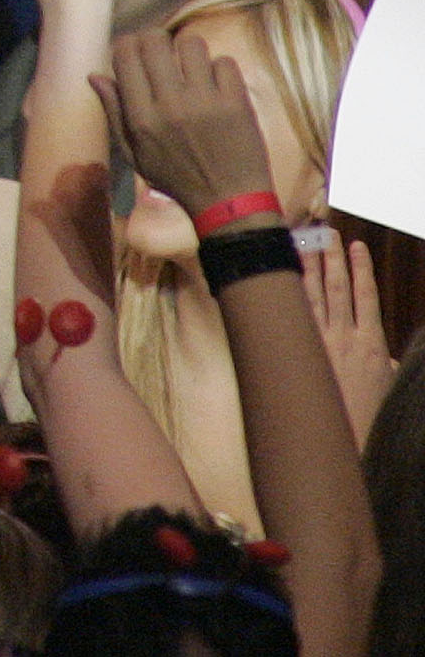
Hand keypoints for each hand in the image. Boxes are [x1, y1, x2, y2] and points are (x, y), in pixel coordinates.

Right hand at [91, 28, 275, 221]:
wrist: (229, 201)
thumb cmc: (176, 179)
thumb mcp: (134, 153)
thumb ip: (114, 113)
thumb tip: (95, 75)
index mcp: (141, 117)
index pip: (125, 55)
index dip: (127, 45)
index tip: (133, 52)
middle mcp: (170, 103)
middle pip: (155, 41)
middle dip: (155, 40)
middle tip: (161, 53)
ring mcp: (205, 101)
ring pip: (192, 44)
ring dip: (189, 52)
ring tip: (191, 68)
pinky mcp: (236, 102)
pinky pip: (224, 61)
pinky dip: (219, 69)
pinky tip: (216, 84)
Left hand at [306, 237, 393, 445]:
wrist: (348, 438)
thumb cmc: (371, 414)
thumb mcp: (389, 385)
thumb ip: (385, 363)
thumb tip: (383, 356)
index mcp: (371, 344)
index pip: (366, 296)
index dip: (362, 269)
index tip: (358, 247)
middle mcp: (343, 337)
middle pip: (336, 287)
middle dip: (331, 257)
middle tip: (325, 231)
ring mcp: (318, 343)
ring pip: (311, 296)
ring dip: (307, 267)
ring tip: (302, 241)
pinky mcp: (300, 352)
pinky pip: (294, 315)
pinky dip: (288, 293)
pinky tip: (281, 276)